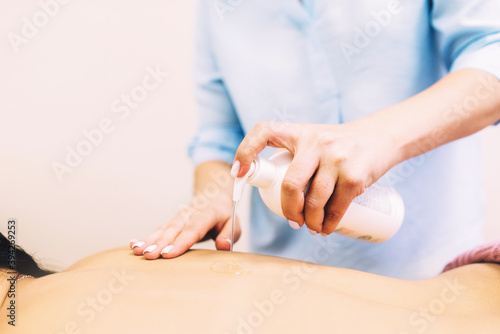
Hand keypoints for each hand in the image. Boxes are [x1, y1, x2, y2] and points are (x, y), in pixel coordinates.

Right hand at [130, 194, 239, 259]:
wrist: (214, 196)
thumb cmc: (224, 216)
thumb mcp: (234, 223)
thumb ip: (229, 234)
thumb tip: (223, 246)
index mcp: (208, 214)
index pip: (194, 228)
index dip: (181, 242)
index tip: (168, 254)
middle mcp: (190, 214)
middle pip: (174, 229)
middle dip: (160, 243)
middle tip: (149, 255)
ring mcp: (179, 218)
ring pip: (163, 228)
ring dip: (149, 240)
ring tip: (137, 250)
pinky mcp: (172, 222)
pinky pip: (158, 230)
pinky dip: (146, 237)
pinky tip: (134, 245)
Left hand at [232, 120, 398, 234]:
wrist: (381, 137)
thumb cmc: (339, 146)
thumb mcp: (314, 140)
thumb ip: (295, 158)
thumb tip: (272, 193)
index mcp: (299, 132)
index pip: (264, 131)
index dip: (245, 151)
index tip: (238, 173)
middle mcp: (316, 142)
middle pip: (291, 184)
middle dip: (289, 210)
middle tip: (293, 221)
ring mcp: (337, 158)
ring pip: (314, 201)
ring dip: (310, 222)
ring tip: (311, 227)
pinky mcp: (355, 176)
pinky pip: (336, 208)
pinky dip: (328, 224)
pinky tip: (326, 228)